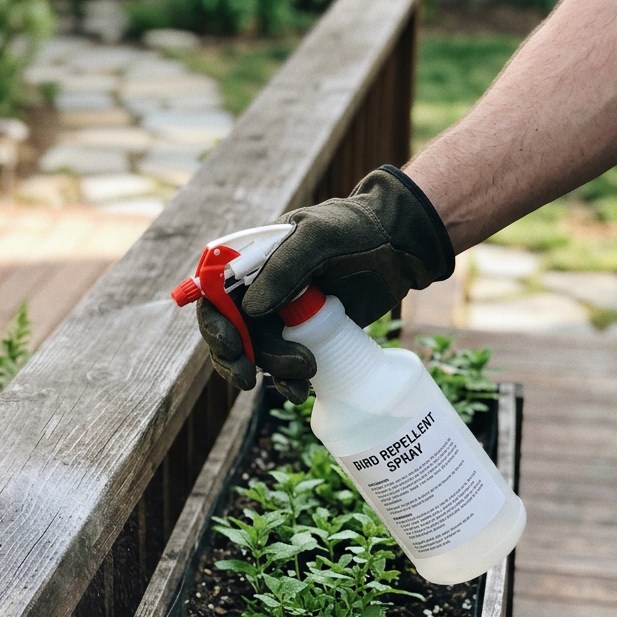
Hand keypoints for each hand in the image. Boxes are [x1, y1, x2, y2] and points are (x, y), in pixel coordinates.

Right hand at [197, 165, 454, 400]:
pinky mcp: (308, 335)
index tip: (230, 347)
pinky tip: (303, 389)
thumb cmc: (358, 228)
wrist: (402, 244)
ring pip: (259, 353)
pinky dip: (288, 382)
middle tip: (248, 379)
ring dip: (272, 370)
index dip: (214, 324)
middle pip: (231, 332)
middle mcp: (261, 290)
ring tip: (306, 369)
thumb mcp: (319, 237)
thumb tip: (251, 310)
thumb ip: (284, 267)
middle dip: (236, 358)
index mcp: (253, 262)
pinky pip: (285, 365)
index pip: (215, 296)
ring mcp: (284, 315)